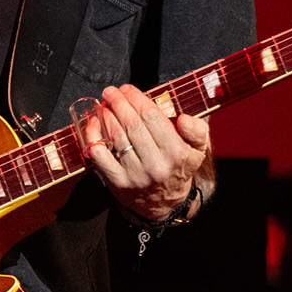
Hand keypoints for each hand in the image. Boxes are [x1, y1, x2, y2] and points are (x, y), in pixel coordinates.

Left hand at [81, 84, 210, 221]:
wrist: (164, 202)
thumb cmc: (178, 168)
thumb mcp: (198, 150)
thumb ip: (197, 131)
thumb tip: (183, 118)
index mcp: (176, 153)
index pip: (152, 117)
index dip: (137, 99)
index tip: (128, 89)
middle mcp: (156, 164)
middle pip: (132, 124)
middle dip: (120, 103)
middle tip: (112, 91)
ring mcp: (136, 174)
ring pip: (117, 137)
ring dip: (108, 116)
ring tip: (105, 104)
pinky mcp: (118, 182)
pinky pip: (101, 155)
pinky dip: (94, 137)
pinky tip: (94, 124)